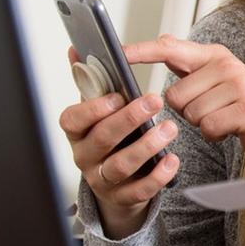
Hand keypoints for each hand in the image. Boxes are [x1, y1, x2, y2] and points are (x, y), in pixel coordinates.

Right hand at [59, 47, 180, 238]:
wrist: (118, 182)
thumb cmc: (110, 137)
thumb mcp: (98, 108)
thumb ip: (90, 80)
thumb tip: (76, 48)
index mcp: (77, 131)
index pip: (73, 119)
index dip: (94, 108)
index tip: (117, 95)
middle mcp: (85, 156)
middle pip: (102, 139)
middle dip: (129, 118)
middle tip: (154, 100)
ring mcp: (103, 179)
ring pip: (120, 165)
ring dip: (147, 145)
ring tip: (169, 128)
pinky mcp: (124, 197)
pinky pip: (140, 190)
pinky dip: (157, 175)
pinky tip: (171, 159)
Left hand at [125, 35, 244, 170]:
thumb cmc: (243, 107)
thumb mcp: (217, 80)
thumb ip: (190, 63)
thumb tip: (162, 39)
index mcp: (214, 55)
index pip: (170, 48)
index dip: (142, 51)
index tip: (118, 52)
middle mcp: (228, 64)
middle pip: (174, 95)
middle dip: (186, 111)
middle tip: (213, 110)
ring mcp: (241, 85)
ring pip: (190, 114)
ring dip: (202, 124)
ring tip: (224, 119)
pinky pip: (208, 128)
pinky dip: (215, 135)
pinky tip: (231, 130)